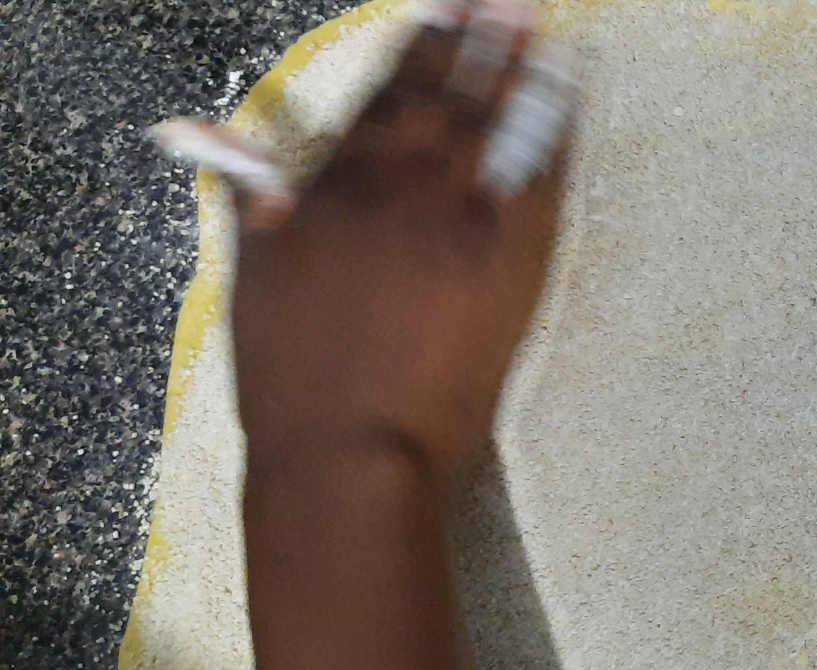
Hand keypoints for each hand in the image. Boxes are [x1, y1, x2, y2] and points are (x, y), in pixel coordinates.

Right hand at [208, 0, 574, 492]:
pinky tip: (570, 98)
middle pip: (442, 94)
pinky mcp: (509, 261)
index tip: (440, 9)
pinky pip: (540, 175)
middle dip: (475, 39)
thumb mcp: (253, 281)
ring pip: (493, 122)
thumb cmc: (293, 384)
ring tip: (534, 22)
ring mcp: (456, 220)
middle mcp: (395, 189)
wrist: (351, 456)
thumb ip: (250, 203)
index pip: (378, 96)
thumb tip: (224, 148)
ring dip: (517, 67)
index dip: (414, 47)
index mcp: (330, 188)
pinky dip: (555, 129)